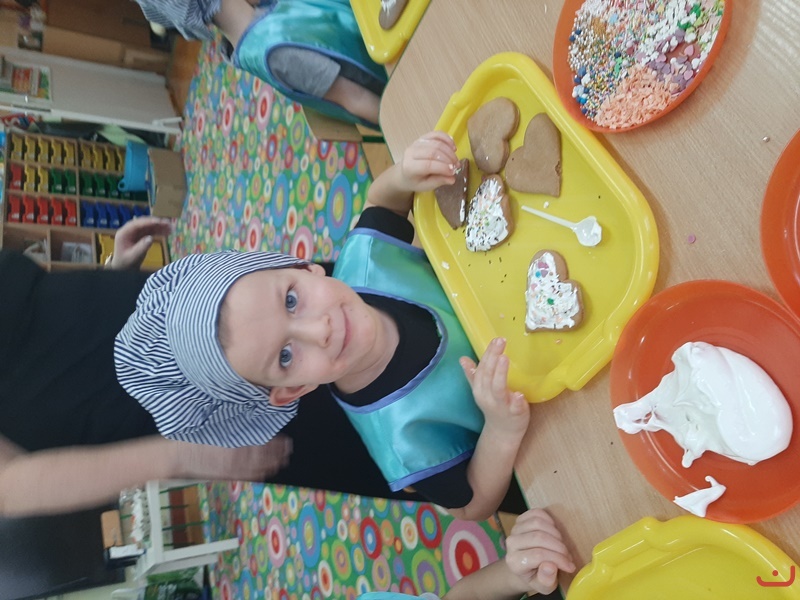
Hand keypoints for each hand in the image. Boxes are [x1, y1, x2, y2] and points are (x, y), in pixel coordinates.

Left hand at [109, 216, 172, 269]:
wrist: (124, 268)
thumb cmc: (126, 263)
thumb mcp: (133, 257)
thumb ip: (141, 247)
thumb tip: (151, 238)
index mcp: (124, 233)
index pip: (137, 224)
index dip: (148, 222)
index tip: (160, 221)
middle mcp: (130, 230)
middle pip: (144, 223)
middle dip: (157, 223)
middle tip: (169, 223)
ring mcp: (136, 232)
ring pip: (149, 226)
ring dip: (160, 226)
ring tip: (171, 228)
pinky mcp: (141, 236)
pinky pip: (151, 231)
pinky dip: (159, 231)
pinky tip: (168, 232)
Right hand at [173, 435, 292, 480]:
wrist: (177, 457)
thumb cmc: (193, 439)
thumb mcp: (216, 428)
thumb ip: (235, 428)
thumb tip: (252, 423)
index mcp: (235, 445)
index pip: (262, 445)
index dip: (276, 444)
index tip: (285, 441)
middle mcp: (236, 459)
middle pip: (264, 458)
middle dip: (278, 454)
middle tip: (288, 449)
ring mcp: (232, 470)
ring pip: (258, 469)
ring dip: (272, 464)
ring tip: (282, 459)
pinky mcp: (227, 476)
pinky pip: (248, 476)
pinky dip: (260, 473)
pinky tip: (266, 470)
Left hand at [398, 130, 458, 192]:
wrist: (404, 172)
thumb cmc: (415, 181)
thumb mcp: (425, 186)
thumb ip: (438, 181)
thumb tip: (452, 178)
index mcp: (409, 167)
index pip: (428, 165)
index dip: (443, 167)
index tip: (453, 172)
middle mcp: (411, 152)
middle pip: (433, 152)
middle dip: (448, 158)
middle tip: (457, 166)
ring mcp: (416, 143)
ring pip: (436, 142)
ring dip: (449, 150)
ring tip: (455, 159)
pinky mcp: (422, 138)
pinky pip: (436, 134)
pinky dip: (446, 139)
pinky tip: (453, 147)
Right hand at [460, 337, 529, 437]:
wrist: (503, 432)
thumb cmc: (494, 406)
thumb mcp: (481, 390)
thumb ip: (473, 375)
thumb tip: (463, 359)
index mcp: (480, 389)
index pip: (482, 368)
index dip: (488, 354)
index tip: (495, 339)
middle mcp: (488, 396)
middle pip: (488, 375)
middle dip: (493, 358)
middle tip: (500, 341)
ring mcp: (501, 406)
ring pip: (498, 389)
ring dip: (500, 374)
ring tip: (504, 358)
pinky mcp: (515, 414)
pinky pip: (514, 408)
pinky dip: (516, 401)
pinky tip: (519, 393)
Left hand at [505, 508, 575, 595]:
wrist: (526, 565)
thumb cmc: (536, 576)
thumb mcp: (543, 586)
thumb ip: (546, 580)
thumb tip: (550, 566)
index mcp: (514, 562)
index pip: (538, 555)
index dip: (558, 559)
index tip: (570, 566)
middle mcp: (511, 543)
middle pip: (539, 538)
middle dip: (559, 547)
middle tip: (568, 556)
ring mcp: (515, 529)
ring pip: (538, 523)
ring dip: (556, 534)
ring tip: (562, 545)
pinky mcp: (520, 519)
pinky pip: (536, 513)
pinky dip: (549, 520)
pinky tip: (555, 532)